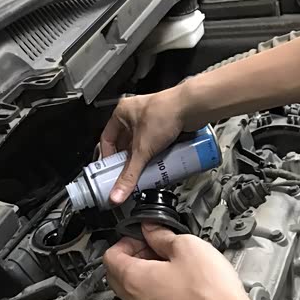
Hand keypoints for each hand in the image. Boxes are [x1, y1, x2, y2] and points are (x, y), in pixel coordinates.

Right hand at [99, 89, 185, 203]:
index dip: (107, 157)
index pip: (106, 139)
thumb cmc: (166, 112)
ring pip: (141, 145)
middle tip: (128, 175)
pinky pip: (155, 144)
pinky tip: (158, 164)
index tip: (110, 171)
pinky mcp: (165, 124)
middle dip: (128, 161)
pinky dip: (155, 154)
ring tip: (144, 172)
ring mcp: (150, 119)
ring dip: (142, 159)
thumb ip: (130, 174)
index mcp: (122, 113)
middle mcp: (135, 114)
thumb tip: (118, 193)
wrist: (192, 107)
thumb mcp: (142, 149)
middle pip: (125, 144)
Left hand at [104, 223, 254, 299]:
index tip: (143, 235)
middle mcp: (135, 299)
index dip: (125, 240)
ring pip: (131, 286)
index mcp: (134, 278)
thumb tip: (151, 228)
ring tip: (169, 259)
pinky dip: (153, 284)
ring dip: (143, 269)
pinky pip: (146, 298)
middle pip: (116, 272)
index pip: (110, 256)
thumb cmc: (209, 291)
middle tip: (154, 244)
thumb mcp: (186, 247)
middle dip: (132, 254)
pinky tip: (177, 276)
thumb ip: (161, 234)